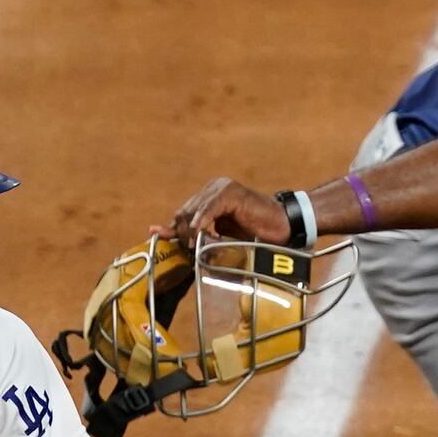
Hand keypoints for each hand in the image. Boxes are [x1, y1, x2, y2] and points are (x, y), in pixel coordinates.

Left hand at [170, 178, 288, 243]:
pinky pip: (209, 208)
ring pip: (194, 210)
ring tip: (194, 246)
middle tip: (187, 249)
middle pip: (185, 211)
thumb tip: (180, 241)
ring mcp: (222, 188)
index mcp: (209, 195)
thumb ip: (200, 234)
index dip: (170, 227)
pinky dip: (202, 223)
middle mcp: (214, 187)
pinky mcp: (231, 193)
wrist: (282, 226)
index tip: (155, 235)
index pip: (183, 211)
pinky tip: (199, 235)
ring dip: (190, 231)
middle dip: (180, 232)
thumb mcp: (221, 235)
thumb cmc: (255, 233)